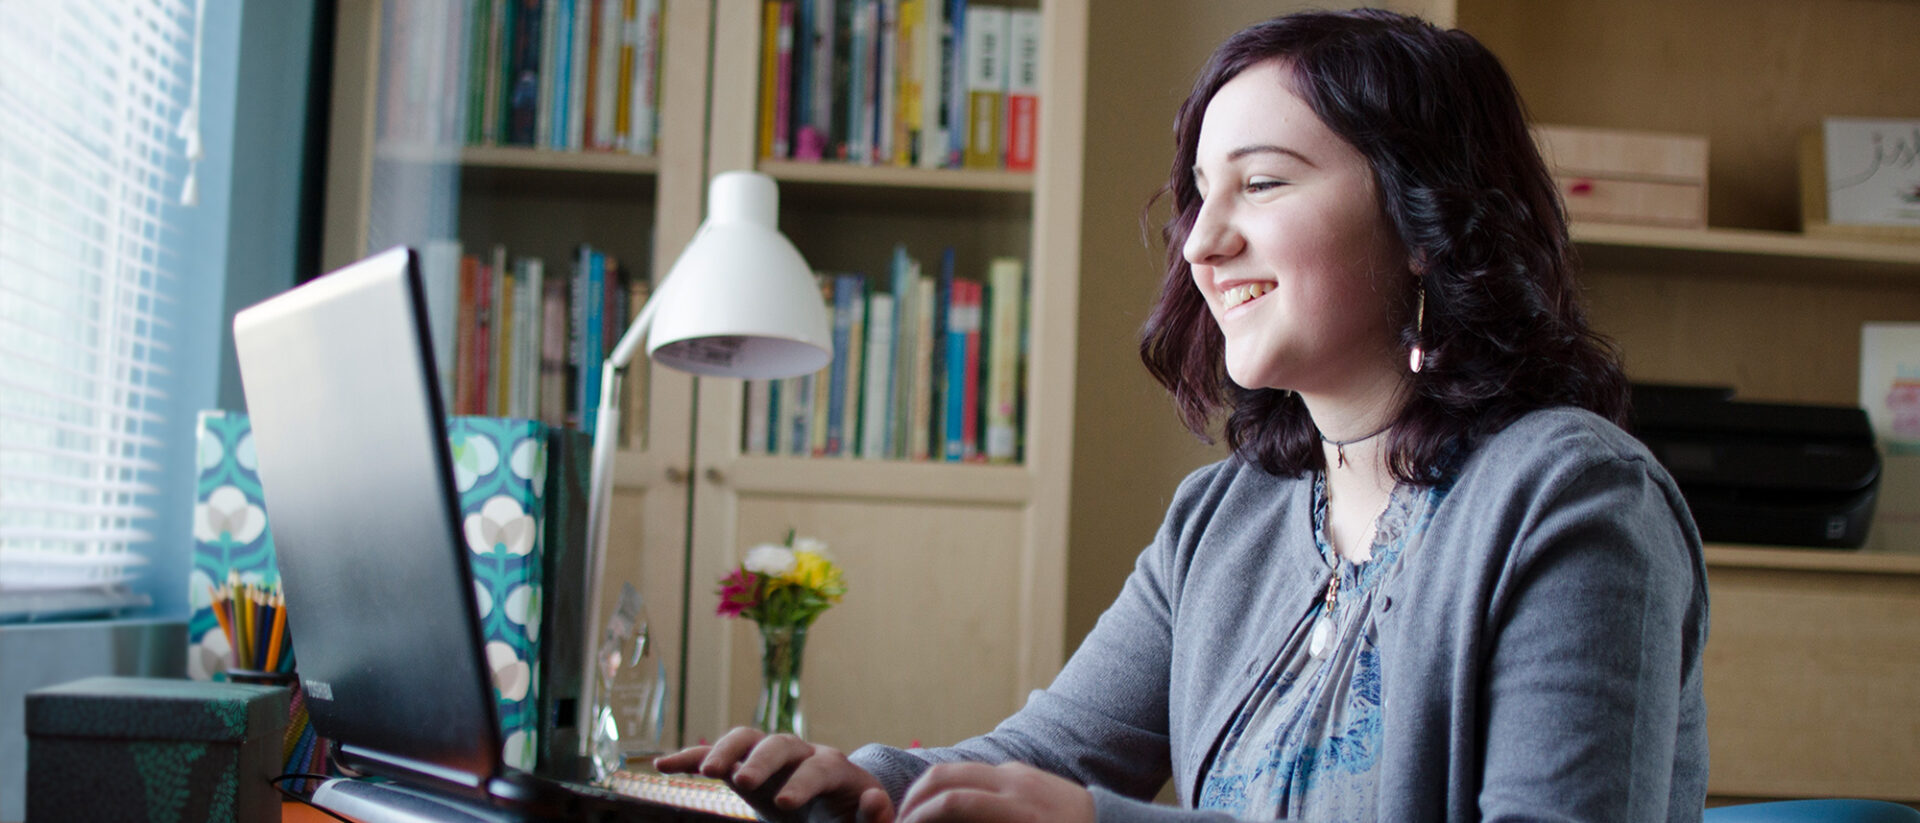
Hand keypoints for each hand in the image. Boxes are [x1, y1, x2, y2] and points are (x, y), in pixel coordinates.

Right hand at [654, 727, 894, 822]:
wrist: (830, 807)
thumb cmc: (849, 816)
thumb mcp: (864, 818)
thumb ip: (873, 815)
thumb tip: (873, 797)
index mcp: (833, 768)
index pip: (819, 767)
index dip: (802, 782)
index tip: (785, 803)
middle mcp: (800, 753)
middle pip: (779, 744)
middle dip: (760, 761)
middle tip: (743, 782)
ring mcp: (769, 756)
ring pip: (746, 738)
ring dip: (725, 750)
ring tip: (706, 771)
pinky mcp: (743, 766)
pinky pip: (713, 754)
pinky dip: (690, 756)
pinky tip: (663, 765)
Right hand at [896, 762, 1092, 822]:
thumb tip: (946, 821)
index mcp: (1021, 814)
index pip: (953, 802)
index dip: (919, 817)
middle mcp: (1018, 786)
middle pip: (947, 776)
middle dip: (915, 798)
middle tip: (901, 821)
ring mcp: (1021, 773)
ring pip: (959, 768)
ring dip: (930, 789)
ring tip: (917, 815)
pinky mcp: (1024, 771)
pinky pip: (979, 773)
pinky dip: (955, 786)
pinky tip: (949, 809)